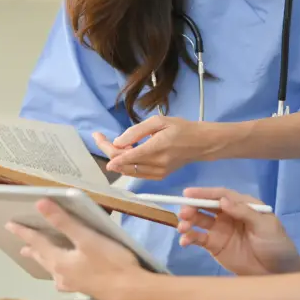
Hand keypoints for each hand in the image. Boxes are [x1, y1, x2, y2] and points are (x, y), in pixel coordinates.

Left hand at [6, 199, 152, 299]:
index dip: (23, 232)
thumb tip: (40, 204)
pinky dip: (59, 271)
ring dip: (45, 261)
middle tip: (21, 246)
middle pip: (43, 258)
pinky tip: (65, 276)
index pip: (37, 243)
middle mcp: (62, 275)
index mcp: (59, 261)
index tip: (10, 225)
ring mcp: (73, 284)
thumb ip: (63, 221)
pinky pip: (64, 278)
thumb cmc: (110, 263)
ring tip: (40, 258)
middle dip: (32, 250)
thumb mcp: (87, 238)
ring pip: (53, 270)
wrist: (131, 293)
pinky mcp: (85, 289)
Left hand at [102, 116, 229, 179]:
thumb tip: (118, 142)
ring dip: (118, 158)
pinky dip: (128, 164)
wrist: (200, 144)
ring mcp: (158, 173)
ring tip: (119, 144)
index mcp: (157, 147)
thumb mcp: (160, 121)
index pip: (127, 155)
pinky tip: (129, 152)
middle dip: (110, 151)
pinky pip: (137, 173)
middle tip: (102, 138)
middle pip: (124, 163)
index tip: (98, 140)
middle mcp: (157, 164)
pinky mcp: (159, 177)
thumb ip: (137, 131)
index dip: (110, 151)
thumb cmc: (181, 128)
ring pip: (128, 170)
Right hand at [176, 187, 299, 275]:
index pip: (221, 195)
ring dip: (188, 222)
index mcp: (242, 205)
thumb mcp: (264, 225)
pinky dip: (189, 238)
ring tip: (182, 227)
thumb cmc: (276, 244)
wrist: (278, 272)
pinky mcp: (215, 247)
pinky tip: (184, 241)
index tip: (188, 193)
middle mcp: (228, 215)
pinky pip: (199, 239)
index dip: (204, 193)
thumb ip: (244, 212)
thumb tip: (222, 200)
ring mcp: (220, 231)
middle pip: (206, 207)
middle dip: (192, 207)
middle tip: (183, 213)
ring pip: (200, 221)